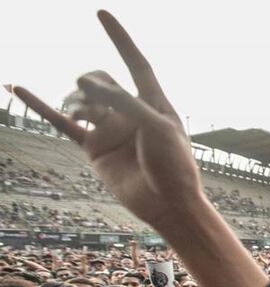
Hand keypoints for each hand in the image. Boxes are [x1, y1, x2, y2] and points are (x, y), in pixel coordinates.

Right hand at [14, 12, 203, 227]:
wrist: (167, 205)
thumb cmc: (173, 165)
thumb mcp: (155, 126)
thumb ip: (121, 101)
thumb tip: (80, 81)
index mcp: (154, 102)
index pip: (136, 63)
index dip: (120, 39)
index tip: (101, 13)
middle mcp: (130, 113)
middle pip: (102, 81)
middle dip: (93, 84)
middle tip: (88, 93)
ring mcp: (110, 129)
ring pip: (82, 101)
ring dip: (77, 102)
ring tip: (78, 113)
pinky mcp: (94, 147)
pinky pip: (62, 124)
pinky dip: (40, 106)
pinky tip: (17, 88)